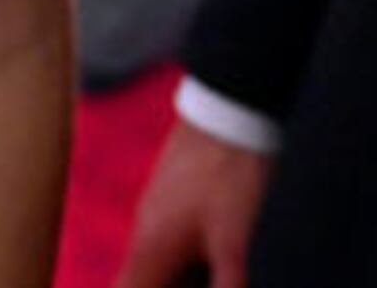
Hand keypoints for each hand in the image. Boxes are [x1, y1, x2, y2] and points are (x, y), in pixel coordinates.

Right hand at [117, 123, 271, 287]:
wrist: (229, 106)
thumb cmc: (228, 173)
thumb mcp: (232, 238)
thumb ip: (227, 283)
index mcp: (150, 253)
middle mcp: (146, 236)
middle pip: (144, 286)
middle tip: (200, 277)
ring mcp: (159, 216)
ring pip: (161, 269)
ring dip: (183, 280)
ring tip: (211, 269)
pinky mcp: (176, 200)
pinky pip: (174, 247)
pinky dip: (190, 267)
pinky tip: (216, 260)